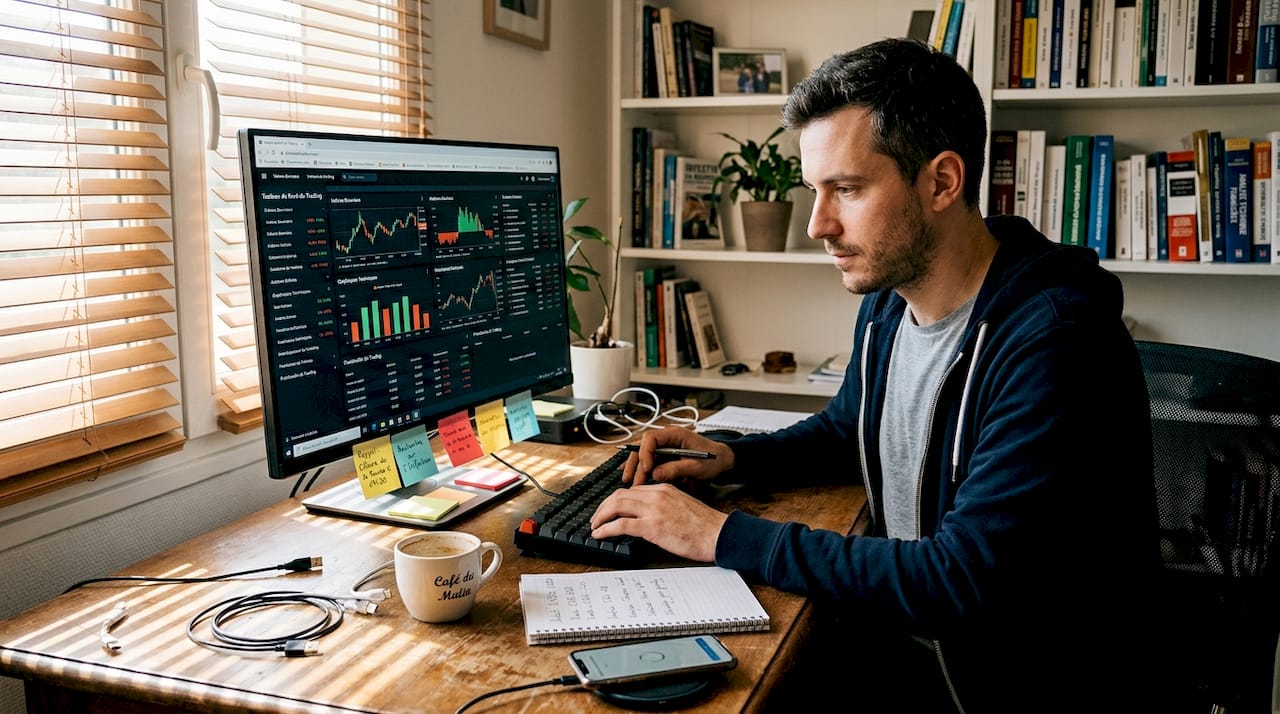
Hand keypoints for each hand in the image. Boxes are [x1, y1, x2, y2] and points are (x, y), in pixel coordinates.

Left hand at [589, 483, 727, 561]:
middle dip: (603, 507)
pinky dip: (606, 529)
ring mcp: (654, 510)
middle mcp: (656, 495)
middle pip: (619, 495)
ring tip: (595, 526)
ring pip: (617, 506)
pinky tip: (600, 535)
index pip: (631, 490)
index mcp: (664, 489)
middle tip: (596, 518)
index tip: (608, 509)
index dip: (615, 500)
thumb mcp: (682, 506)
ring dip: (601, 516)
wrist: (718, 534)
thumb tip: (649, 515)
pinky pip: (621, 525)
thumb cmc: (705, 526)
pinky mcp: (652, 527)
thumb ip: (664, 505)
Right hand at [622, 428, 733, 485]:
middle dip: (636, 464)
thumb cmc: (713, 459)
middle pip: (643, 447)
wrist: (723, 461)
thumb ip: (676, 469)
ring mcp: (665, 448)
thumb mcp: (697, 466)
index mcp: (675, 434)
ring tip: (628, 482)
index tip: (646, 468)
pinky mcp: (665, 458)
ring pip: (643, 455)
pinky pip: (648, 461)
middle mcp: (667, 439)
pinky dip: (639, 469)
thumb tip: (655, 474)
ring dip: (635, 468)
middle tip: (632, 481)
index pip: (651, 438)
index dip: (645, 452)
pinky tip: (630, 476)